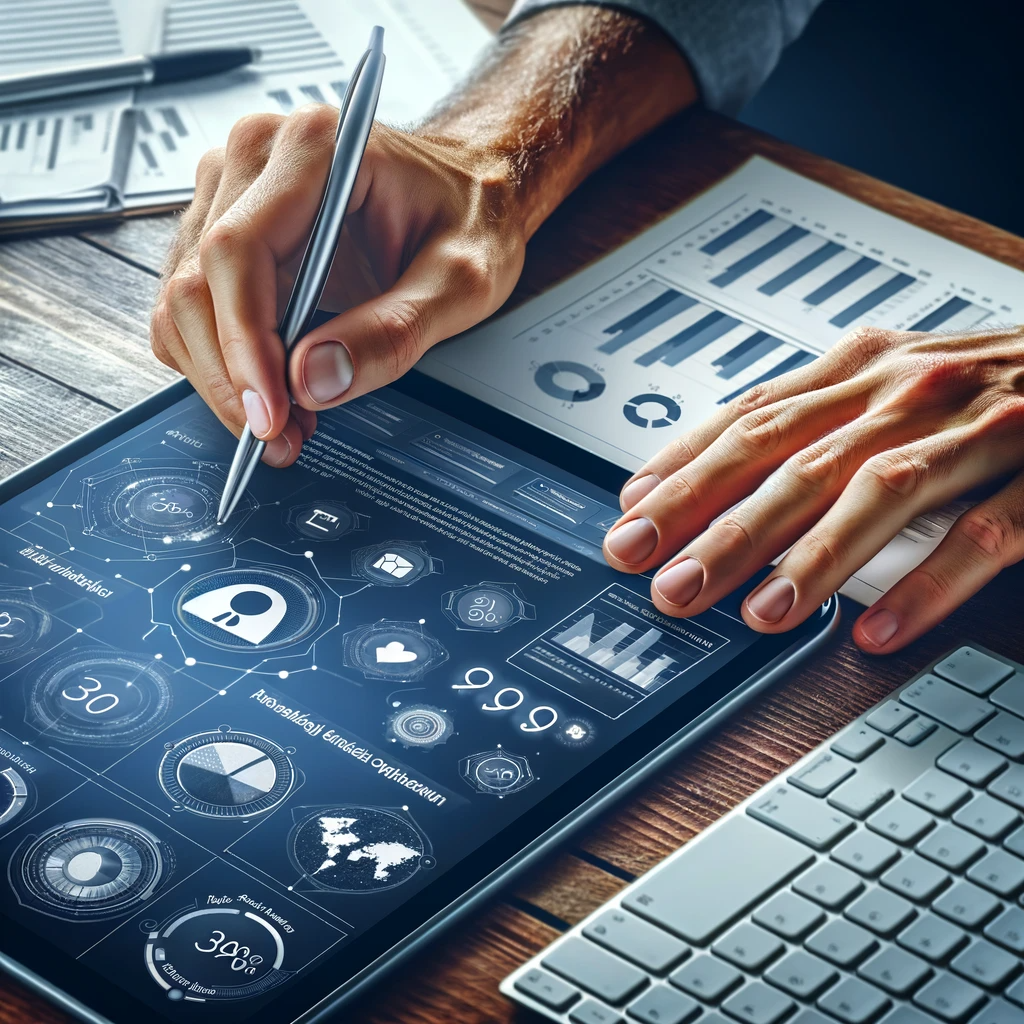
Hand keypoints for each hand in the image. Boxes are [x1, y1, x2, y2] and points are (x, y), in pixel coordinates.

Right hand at [151, 107, 524, 465]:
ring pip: (183, 301)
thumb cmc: (470, 218)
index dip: (244, 345)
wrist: (468, 194)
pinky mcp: (223, 226)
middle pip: (196, 282)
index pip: (238, 251)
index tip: (271, 413)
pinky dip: (221, 361)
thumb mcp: (463, 281)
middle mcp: (258, 156)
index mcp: (315, 148)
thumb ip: (393, 331)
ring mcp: (231, 189)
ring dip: (222, 377)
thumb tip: (312, 380)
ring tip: (285, 420)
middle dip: (232, 377)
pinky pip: (192, 306)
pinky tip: (272, 388)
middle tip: (281, 436)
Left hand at [602, 325, 1023, 652]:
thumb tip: (698, 474)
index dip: (684, 473)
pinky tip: (878, 632)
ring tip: (758, 613)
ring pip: (880, 489)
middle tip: (665, 581)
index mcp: (864, 370)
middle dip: (721, 522)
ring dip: (813, 555)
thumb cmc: (982, 383)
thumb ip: (801, 424)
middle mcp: (909, 389)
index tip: (630, 523)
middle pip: (796, 458)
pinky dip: (928, 584)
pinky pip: (986, 533)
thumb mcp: (884, 385)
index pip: (752, 421)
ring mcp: (979, 428)